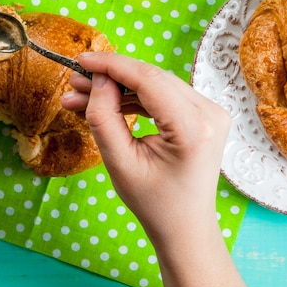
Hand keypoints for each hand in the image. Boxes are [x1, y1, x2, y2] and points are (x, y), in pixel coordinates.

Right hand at [62, 52, 228, 242]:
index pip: (149, 80)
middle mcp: (210, 114)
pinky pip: (164, 96)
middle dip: (111, 77)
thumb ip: (104, 117)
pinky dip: (136, 98)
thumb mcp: (120, 163)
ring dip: (120, 88)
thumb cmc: (154, 203)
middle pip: (153, 79)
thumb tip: (99, 79)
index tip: (81, 60)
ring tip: (82, 96)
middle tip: (75, 82)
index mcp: (194, 128)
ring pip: (156, 85)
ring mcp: (211, 113)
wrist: (184, 226)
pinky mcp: (204, 116)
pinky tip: (106, 103)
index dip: (112, 65)